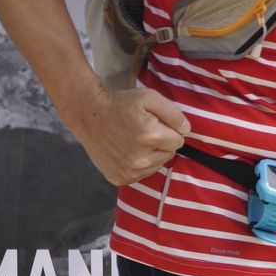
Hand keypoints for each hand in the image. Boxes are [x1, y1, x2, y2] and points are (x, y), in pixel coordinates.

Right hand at [63, 81, 190, 185]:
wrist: (88, 115)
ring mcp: (129, 172)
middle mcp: (141, 159)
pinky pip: (142, 174)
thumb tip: (186, 130)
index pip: (179, 140)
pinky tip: (127, 150)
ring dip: (152, 154)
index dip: (170, 129)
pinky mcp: (120, 179)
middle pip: (169, 154)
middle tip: (144, 130)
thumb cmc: (120, 103)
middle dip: (162, 143)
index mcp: (150, 136)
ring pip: (157, 166)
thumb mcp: (149, 97)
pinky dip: (139, 164)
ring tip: (135, 140)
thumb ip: (173, 113)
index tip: (156, 122)